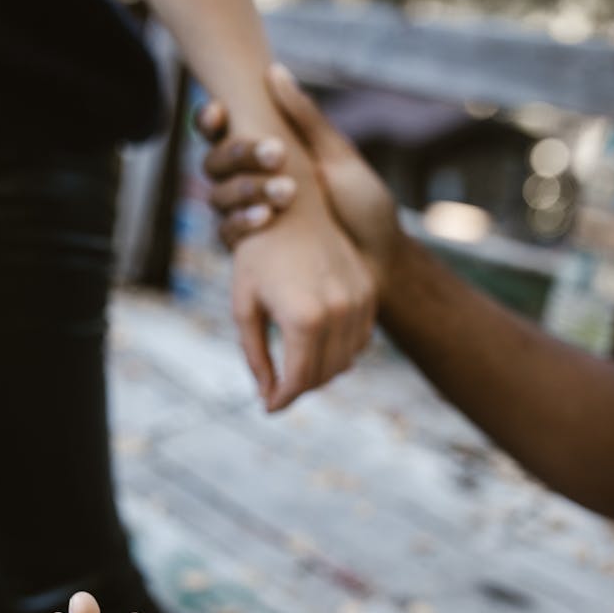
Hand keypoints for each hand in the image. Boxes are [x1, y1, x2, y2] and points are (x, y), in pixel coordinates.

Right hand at [199, 64, 401, 300]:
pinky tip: (267, 219)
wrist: (379, 264)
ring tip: (287, 192)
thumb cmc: (364, 206)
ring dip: (246, 189)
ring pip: (217, 197)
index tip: (222, 110)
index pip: (222, 132)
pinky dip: (241, 223)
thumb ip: (305, 119)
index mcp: (266, 155)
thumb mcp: (340, 157)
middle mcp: (251, 184)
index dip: (211, 120)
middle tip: (278, 154)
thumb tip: (274, 70)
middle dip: (239, 154)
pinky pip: (225, 235)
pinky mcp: (251, 254)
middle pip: (213, 163)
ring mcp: (248, 218)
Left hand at [230, 186, 375, 411]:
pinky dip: (342, 351)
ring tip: (296, 368)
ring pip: (346, 361)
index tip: (268, 407)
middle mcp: (338, 312)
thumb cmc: (258, 255)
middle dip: (299, 388)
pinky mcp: (368, 291)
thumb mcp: (245, 307)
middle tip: (278, 389)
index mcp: (303, 318)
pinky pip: (360, 339)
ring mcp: (359, 301)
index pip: (299, 380)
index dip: (282, 399)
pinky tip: (319, 346)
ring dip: (321, 372)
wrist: (290, 205)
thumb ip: (256, 356)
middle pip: (324, 375)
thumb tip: (267, 396)